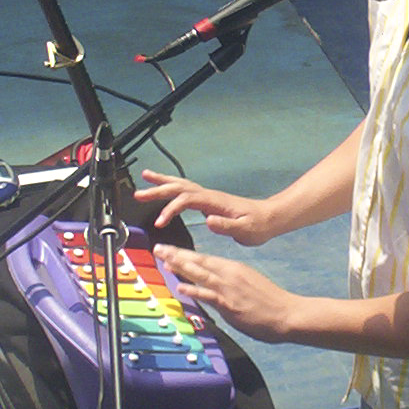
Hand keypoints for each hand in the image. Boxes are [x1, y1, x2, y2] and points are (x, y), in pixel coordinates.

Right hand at [133, 169, 277, 245]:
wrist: (270, 218)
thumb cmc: (259, 225)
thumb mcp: (246, 230)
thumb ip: (227, 225)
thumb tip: (208, 220)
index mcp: (215, 202)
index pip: (187, 200)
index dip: (171, 209)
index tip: (160, 222)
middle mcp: (210, 196)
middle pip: (179, 187)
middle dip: (158, 190)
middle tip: (138, 193)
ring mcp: (209, 197)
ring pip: (181, 185)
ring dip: (162, 183)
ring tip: (145, 179)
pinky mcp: (209, 202)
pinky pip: (186, 192)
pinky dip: (172, 188)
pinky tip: (165, 191)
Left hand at [153, 243, 297, 344]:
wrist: (288, 313)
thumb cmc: (270, 302)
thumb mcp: (249, 284)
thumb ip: (230, 283)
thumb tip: (213, 286)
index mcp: (234, 268)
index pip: (204, 259)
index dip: (184, 255)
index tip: (168, 251)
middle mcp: (229, 274)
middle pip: (198, 262)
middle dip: (176, 255)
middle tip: (158, 248)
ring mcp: (229, 289)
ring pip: (200, 274)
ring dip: (180, 267)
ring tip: (163, 261)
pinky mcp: (230, 304)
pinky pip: (209, 296)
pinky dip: (194, 290)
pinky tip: (181, 286)